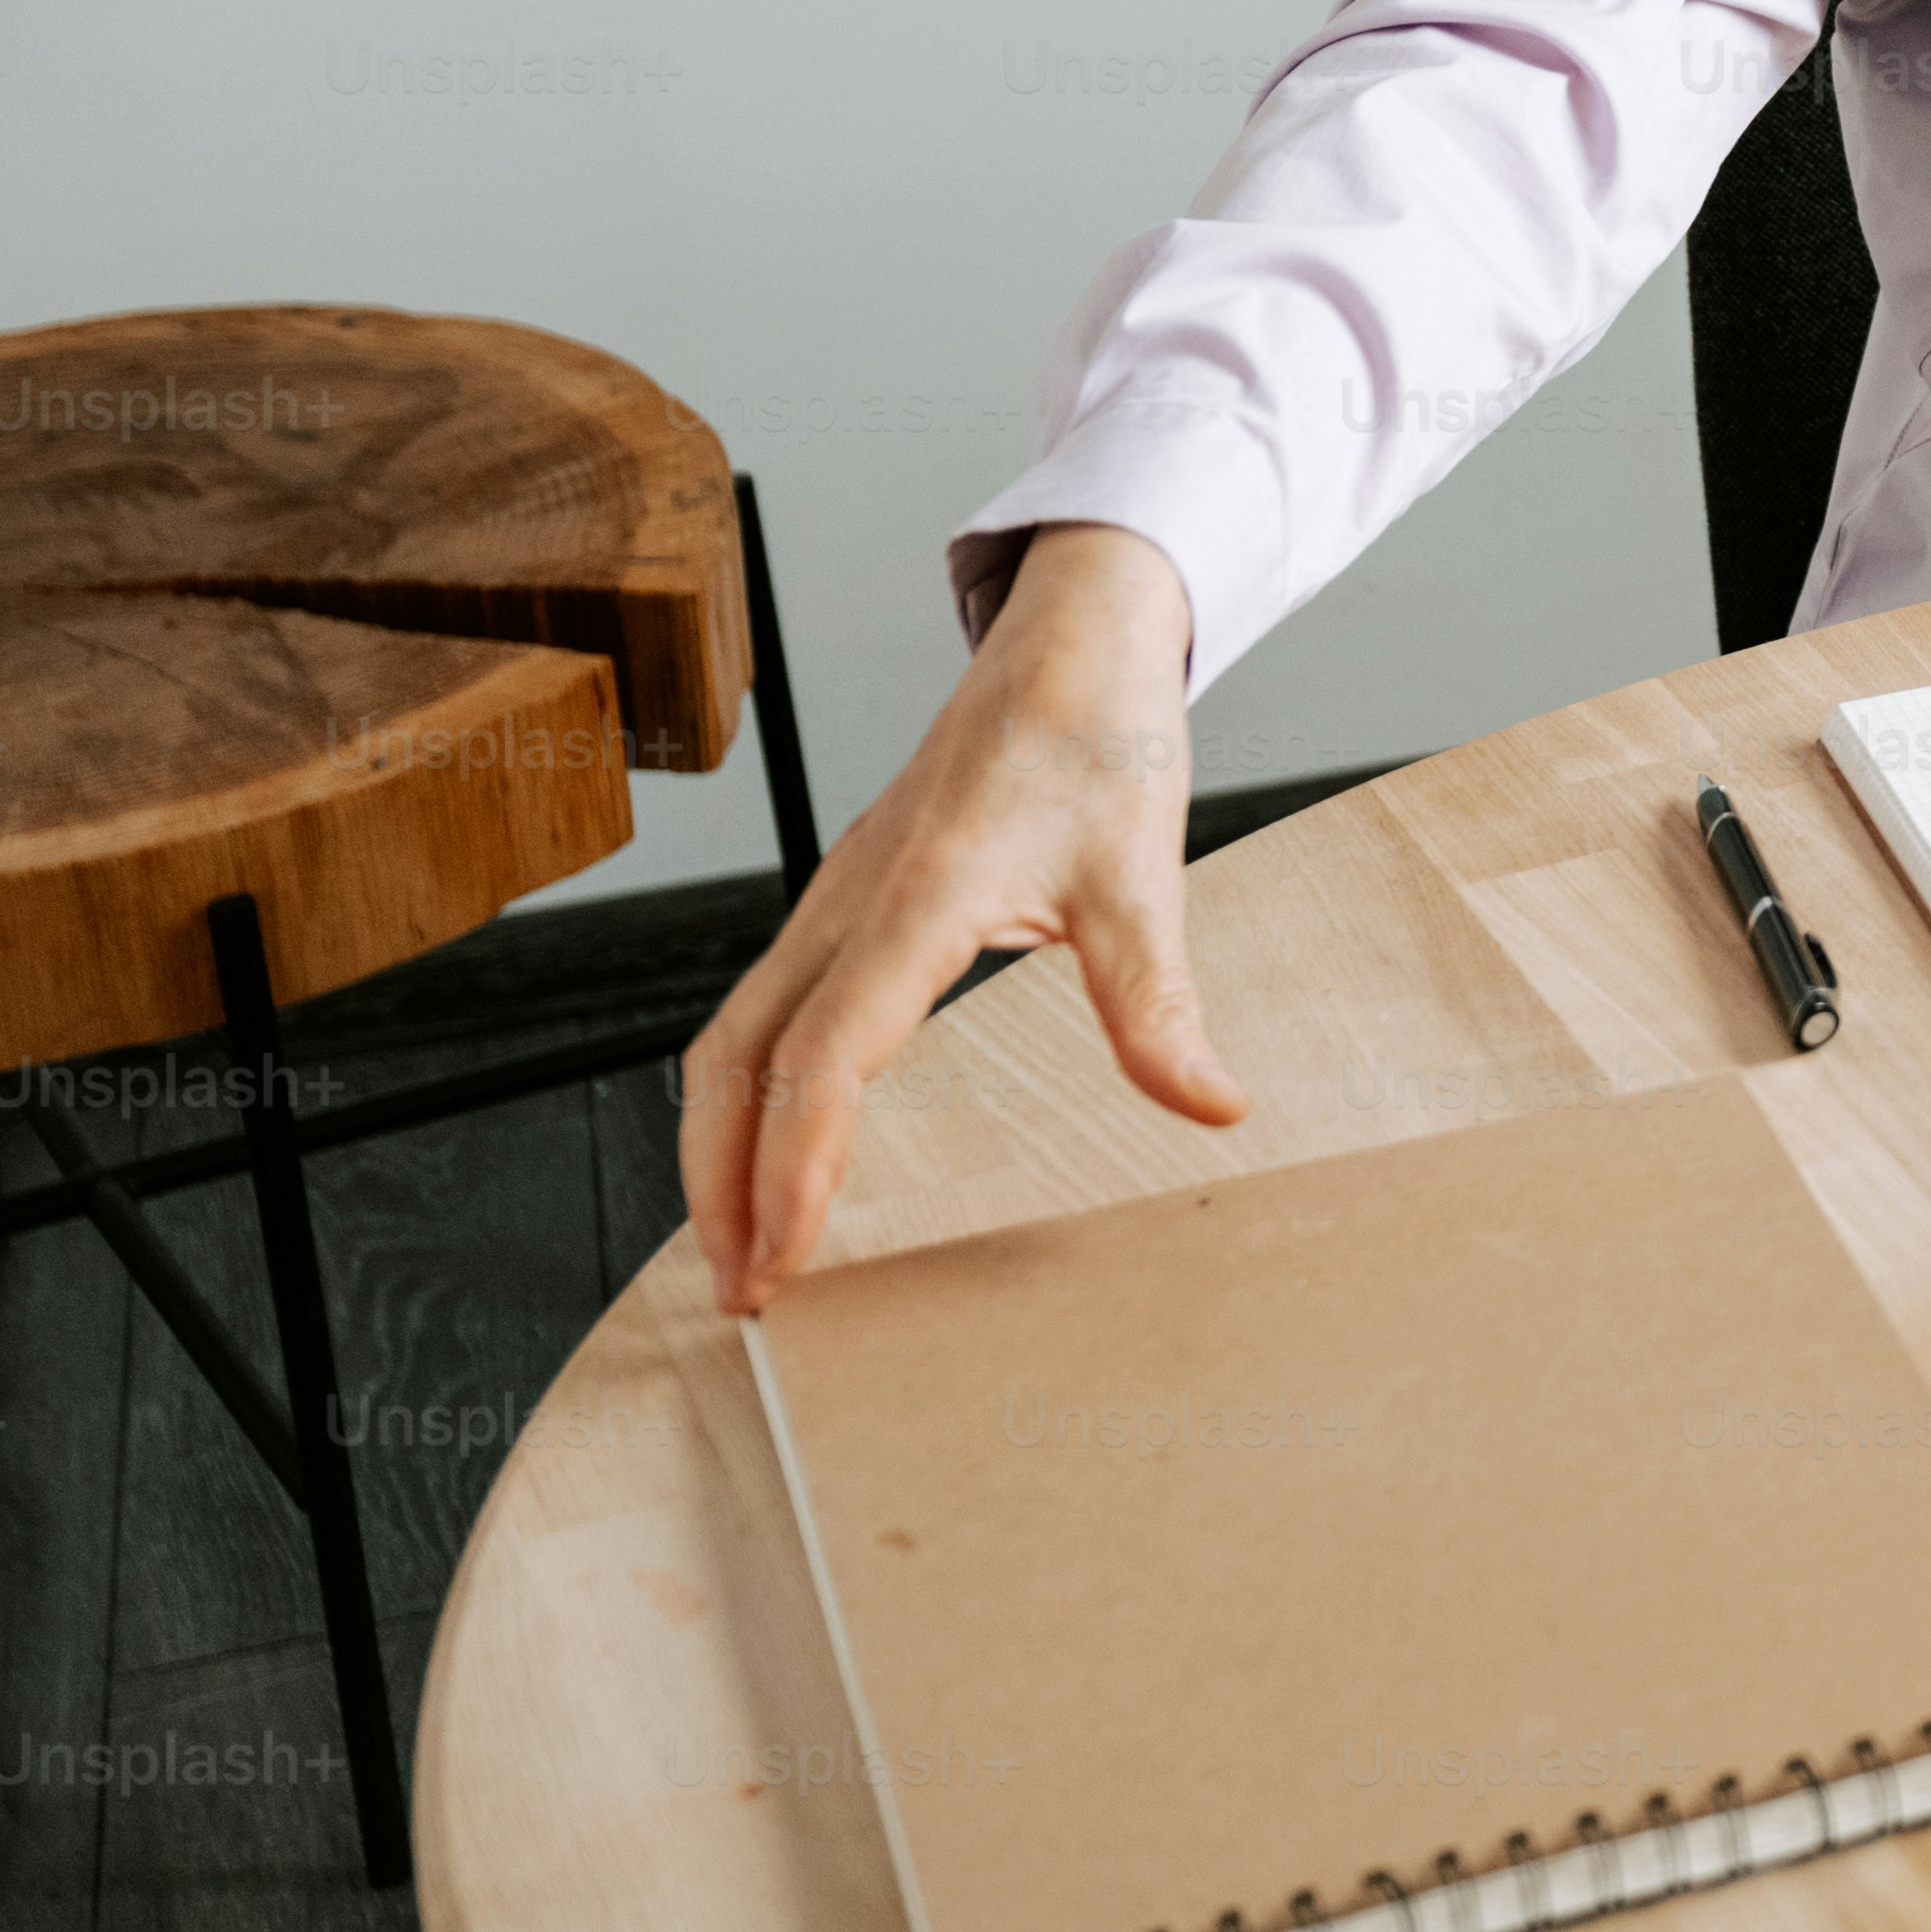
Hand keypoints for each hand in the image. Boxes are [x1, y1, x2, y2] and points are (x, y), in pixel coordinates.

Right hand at [679, 519, 1246, 1311]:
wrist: (1070, 642)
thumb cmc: (1098, 741)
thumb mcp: (1144, 876)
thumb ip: (1160, 1006)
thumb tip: (1212, 1107)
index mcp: (915, 899)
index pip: (823, 1058)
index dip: (792, 1165)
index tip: (784, 1255)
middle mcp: (849, 903)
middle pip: (735, 1060)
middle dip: (720, 1182)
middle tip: (744, 1289)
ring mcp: (834, 900)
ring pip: (730, 1035)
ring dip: (717, 1142)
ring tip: (742, 1242)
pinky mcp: (844, 900)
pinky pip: (759, 1006)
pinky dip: (743, 1088)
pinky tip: (768, 1142)